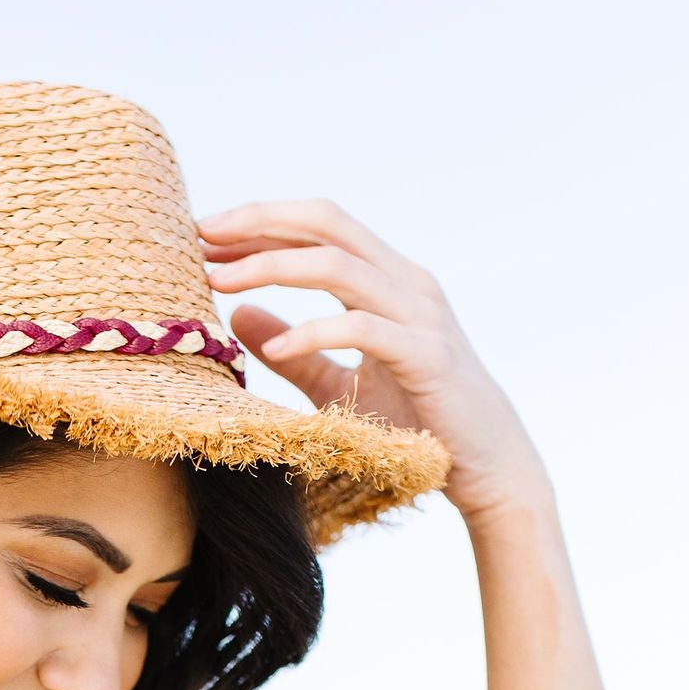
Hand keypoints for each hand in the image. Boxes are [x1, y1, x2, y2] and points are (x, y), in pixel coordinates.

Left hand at [199, 198, 550, 524]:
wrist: (487, 467)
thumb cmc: (417, 424)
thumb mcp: (340, 384)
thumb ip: (295, 350)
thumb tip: (238, 315)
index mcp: (388, 279)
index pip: (321, 227)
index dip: (263, 222)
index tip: (205, 234)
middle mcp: (406, 283)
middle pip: (327, 224)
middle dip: (260, 223)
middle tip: (201, 236)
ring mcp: (420, 316)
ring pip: (340, 267)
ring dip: (272, 267)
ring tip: (220, 283)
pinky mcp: (427, 358)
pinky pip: (363, 329)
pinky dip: (313, 333)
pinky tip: (274, 350)